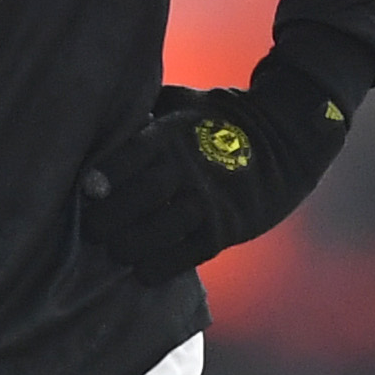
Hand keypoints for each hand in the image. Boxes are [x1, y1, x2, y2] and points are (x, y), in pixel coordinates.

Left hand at [81, 54, 356, 282]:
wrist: (289, 136)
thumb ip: (145, 110)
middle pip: (137, 197)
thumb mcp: (183, 103)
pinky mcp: (228, 227)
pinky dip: (161, 266)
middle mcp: (188, 166)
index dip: (100, 179)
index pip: (125, 158)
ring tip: (116, 251)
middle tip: (92, 231)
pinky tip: (143, 271)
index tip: (85, 191)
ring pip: (159, 230)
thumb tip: (99, 117)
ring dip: (129, 246)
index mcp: (171, 133)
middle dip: (106, 219)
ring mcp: (210, 198)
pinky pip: (188, 254)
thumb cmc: (222, 118)